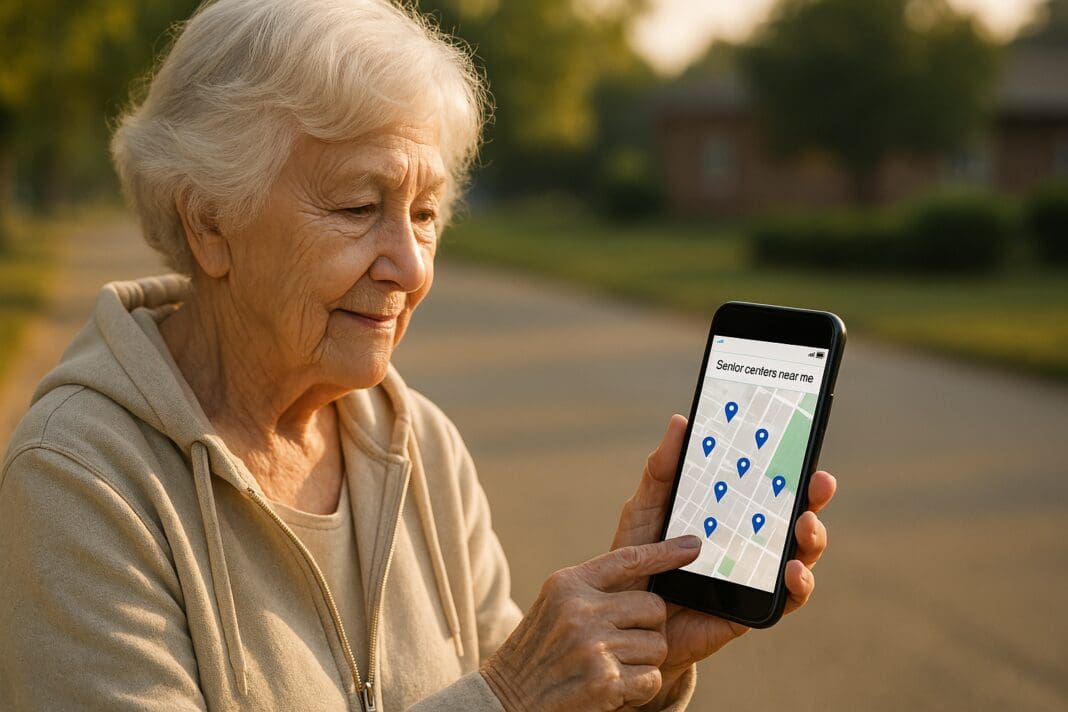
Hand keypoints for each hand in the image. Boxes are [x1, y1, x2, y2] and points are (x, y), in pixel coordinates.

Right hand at [481, 537, 703, 711]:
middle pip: (654, 606)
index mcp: (569, 585)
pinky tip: (610, 689)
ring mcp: (594, 646)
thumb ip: (593, 591)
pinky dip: (638, 688)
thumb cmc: (536, 653)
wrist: (506, 699)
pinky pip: (652, 678)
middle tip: (621, 644)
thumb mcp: (556, 606)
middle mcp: (581, 610)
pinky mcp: (606, 681)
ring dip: (642, 662)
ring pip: (656, 645)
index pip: (628, 559)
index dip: (665, 552)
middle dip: (648, 628)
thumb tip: (648, 585)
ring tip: (608, 668)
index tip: (693, 547)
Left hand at [612, 415, 836, 683]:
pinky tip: (793, 571)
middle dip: (813, 496)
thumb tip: (680, 422)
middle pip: (793, 514)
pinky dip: (797, 584)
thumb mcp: (645, 509)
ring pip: (799, 553)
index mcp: (726, 511)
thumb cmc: (636, 558)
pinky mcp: (753, 609)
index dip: (789, 464)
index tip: (802, 442)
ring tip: (806, 525)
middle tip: (818, 481)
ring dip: (812, 537)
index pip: (766, 483)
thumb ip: (661, 471)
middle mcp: (748, 539)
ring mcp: (754, 574)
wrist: (626, 620)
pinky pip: (787, 598)